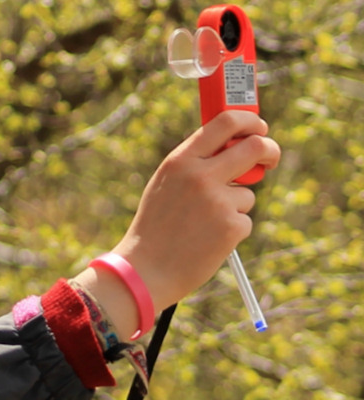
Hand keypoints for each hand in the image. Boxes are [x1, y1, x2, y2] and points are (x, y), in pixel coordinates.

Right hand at [73, 110, 279, 338]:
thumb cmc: (155, 226)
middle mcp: (200, 175)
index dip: (249, 121)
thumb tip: (234, 146)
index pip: (225, 122)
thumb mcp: (165, 184)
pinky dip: (231, 230)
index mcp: (181, 161)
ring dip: (234, 206)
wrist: (145, 269)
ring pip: (247, 193)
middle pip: (255, 146)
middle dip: (269, 150)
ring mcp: (218, 201)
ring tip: (202, 224)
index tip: (258, 128)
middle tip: (269, 159)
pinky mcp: (232, 226)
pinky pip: (244, 220)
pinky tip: (207, 240)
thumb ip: (194, 164)